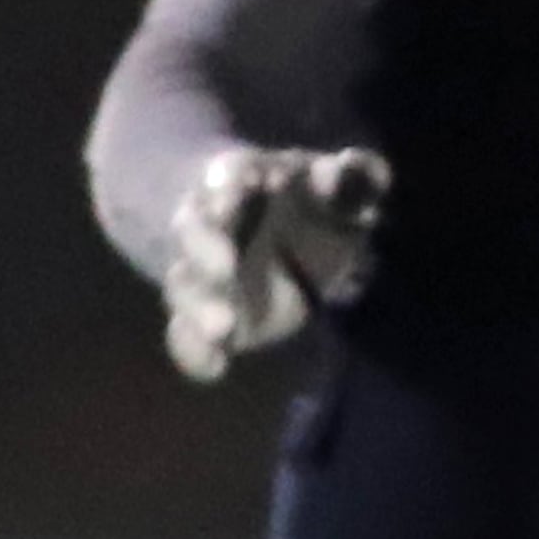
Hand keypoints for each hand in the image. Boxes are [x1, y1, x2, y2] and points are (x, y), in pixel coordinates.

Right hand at [158, 143, 387, 383]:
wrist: (277, 234)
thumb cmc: (310, 201)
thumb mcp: (341, 184)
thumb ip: (354, 174)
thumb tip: (338, 171)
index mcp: (243, 178)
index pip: (227, 173)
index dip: (230, 180)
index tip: (241, 188)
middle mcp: (209, 222)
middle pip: (192, 229)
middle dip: (204, 246)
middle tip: (224, 268)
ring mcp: (199, 271)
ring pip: (183, 284)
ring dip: (199, 306)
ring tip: (224, 329)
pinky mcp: (201, 315)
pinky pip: (184, 335)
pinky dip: (196, 352)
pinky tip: (218, 367)